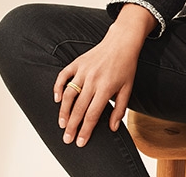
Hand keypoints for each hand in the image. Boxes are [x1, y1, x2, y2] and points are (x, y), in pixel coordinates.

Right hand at [53, 4, 156, 146]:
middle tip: (67, 139)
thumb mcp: (128, 88)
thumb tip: (112, 128)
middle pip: (79, 108)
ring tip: (62, 124)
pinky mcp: (78, 63)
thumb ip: (120, 109)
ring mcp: (83, 71)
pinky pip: (63, 76)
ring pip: (69, 94)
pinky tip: (57, 99)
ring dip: (63, 111)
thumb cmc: (126, 66)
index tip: (80, 142)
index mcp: (106, 88)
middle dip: (72, 126)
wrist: (122, 42)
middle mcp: (93, 80)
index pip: (92, 114)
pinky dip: (58, 87)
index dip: (85, 130)